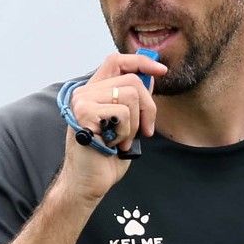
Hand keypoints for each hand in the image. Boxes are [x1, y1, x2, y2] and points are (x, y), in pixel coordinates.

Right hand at [55, 53, 166, 203]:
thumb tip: (150, 78)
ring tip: (122, 140)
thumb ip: (134, 102)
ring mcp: (82, 101)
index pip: (117, 61)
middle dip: (149, 108)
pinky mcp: (84, 113)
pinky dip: (126, 132)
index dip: (141, 62)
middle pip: (132, 80)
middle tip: (146, 131)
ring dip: (135, 124)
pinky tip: (114, 144)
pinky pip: (123, 113)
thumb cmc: (107, 157)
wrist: (88, 182)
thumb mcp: (127, 124)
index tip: (161, 70)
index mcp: (93, 91)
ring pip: (130, 95)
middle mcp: (85, 92)